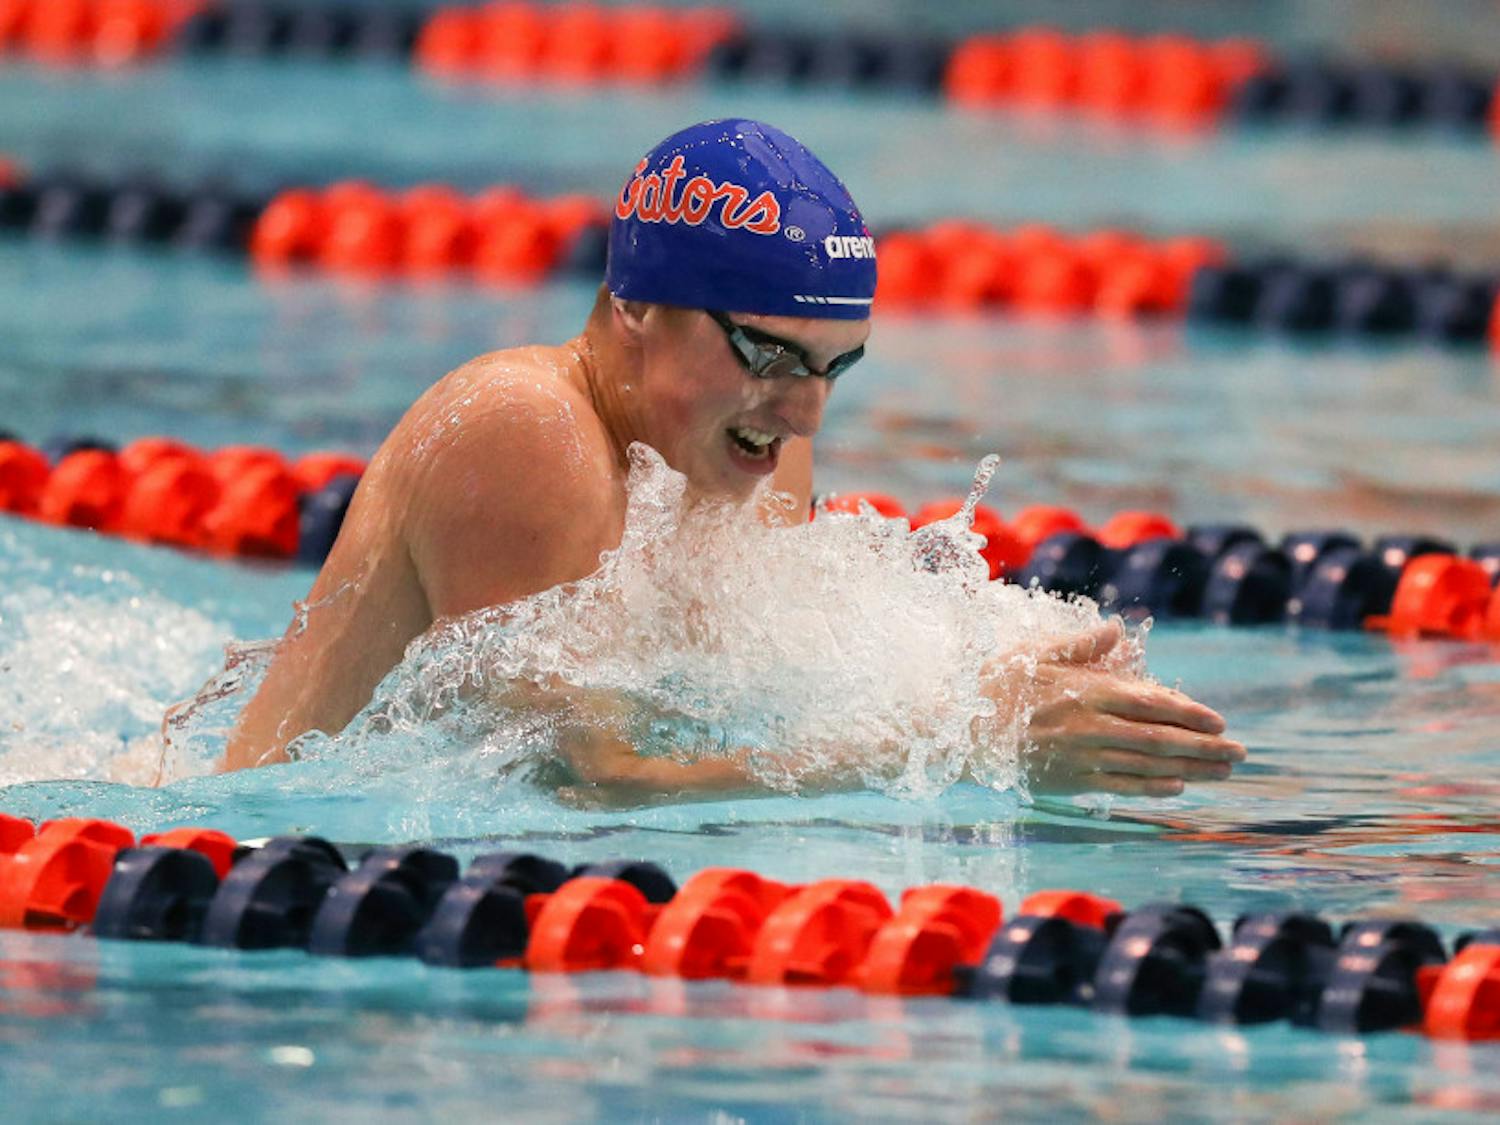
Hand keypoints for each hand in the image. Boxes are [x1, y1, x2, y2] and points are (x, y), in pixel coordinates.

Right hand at [995, 621, 1247, 797]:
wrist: (959, 730)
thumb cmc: (996, 685)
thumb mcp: (1035, 653)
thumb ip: (1080, 645)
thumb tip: (1118, 629)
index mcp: (1087, 690)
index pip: (1152, 702)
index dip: (1189, 713)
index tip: (1219, 721)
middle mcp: (1092, 725)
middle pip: (1160, 737)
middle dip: (1205, 746)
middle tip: (1240, 753)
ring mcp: (1083, 756)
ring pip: (1148, 764)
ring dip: (1191, 769)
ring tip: (1222, 771)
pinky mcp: (1070, 781)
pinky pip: (1120, 785)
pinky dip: (1151, 787)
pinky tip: (1177, 786)